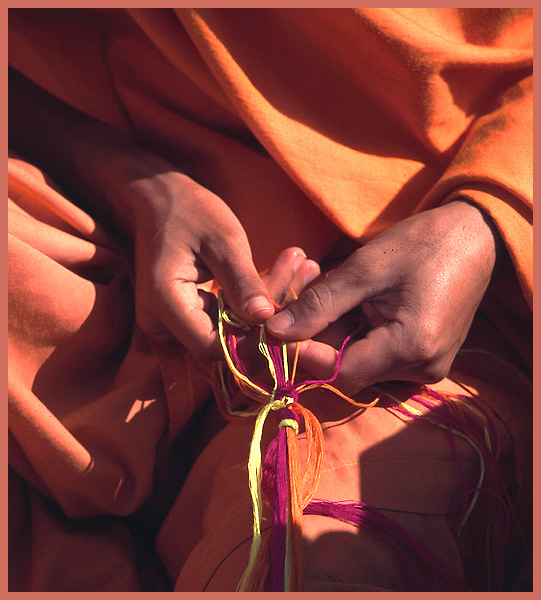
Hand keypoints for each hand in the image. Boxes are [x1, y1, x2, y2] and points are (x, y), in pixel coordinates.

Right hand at [130, 172, 319, 359]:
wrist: (159, 198)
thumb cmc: (190, 211)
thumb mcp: (223, 240)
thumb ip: (242, 281)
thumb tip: (266, 318)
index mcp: (163, 301)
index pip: (211, 346)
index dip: (249, 339)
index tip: (284, 310)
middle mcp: (158, 320)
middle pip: (221, 342)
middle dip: (263, 318)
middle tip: (303, 273)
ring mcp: (166, 322)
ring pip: (224, 333)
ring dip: (260, 309)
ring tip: (297, 267)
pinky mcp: (180, 316)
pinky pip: (218, 322)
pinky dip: (246, 304)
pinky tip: (275, 275)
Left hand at [266, 200, 499, 394]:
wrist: (474, 236)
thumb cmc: (421, 244)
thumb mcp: (364, 269)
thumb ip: (319, 305)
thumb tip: (274, 331)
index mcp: (412, 347)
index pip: (340, 371)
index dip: (303, 354)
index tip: (276, 327)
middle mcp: (422, 369)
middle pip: (348, 370)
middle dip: (317, 338)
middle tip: (298, 300)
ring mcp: (426, 367)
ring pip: (359, 363)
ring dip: (333, 333)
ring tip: (324, 291)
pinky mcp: (424, 357)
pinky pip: (377, 355)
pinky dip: (354, 333)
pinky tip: (349, 302)